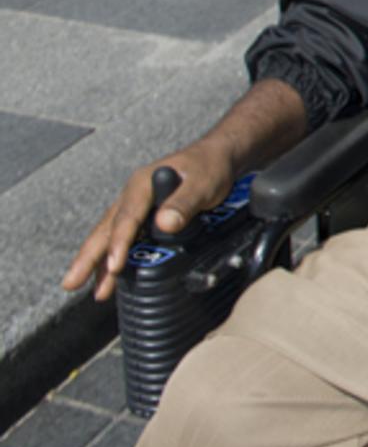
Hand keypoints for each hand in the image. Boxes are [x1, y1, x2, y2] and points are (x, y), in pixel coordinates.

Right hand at [61, 140, 236, 300]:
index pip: (126, 219)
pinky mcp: (143, 216)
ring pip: (109, 237)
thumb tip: (165, 225)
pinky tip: (110, 275)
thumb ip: (184, 203)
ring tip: (94, 290)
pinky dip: (113, 256)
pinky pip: (123, 238)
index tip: (115, 266)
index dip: (119, 244)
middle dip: (88, 258)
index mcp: (142, 186)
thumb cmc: (208, 166)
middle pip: (106, 230)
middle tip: (72, 283)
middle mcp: (132, 197)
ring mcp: (135, 207)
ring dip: (98, 263)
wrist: (217, 156)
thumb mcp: (202, 184)